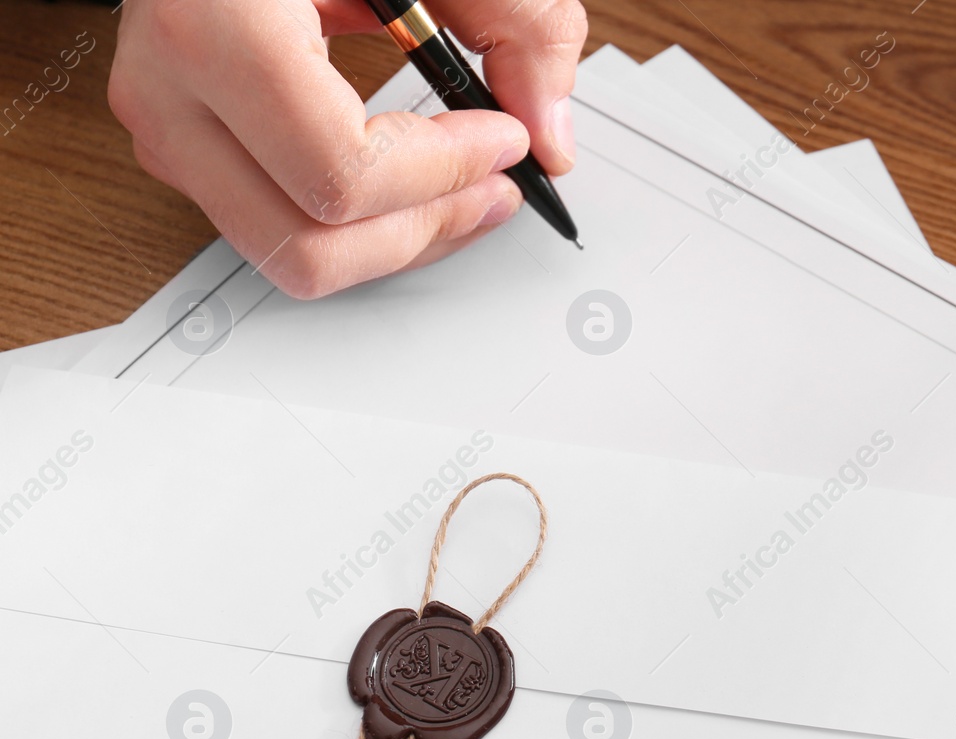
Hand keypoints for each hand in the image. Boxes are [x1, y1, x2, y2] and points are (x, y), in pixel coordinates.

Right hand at [108, 0, 587, 298]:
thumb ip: (514, 18)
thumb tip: (549, 129)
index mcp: (211, 26)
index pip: (342, 172)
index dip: (445, 173)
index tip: (506, 139)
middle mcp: (169, 93)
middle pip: (310, 245)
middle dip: (425, 230)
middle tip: (495, 191)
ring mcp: (165, 130)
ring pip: (292, 256)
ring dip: (396, 240)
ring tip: (465, 193)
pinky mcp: (182, 146)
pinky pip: (278, 226)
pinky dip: (358, 223)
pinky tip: (412, 182)